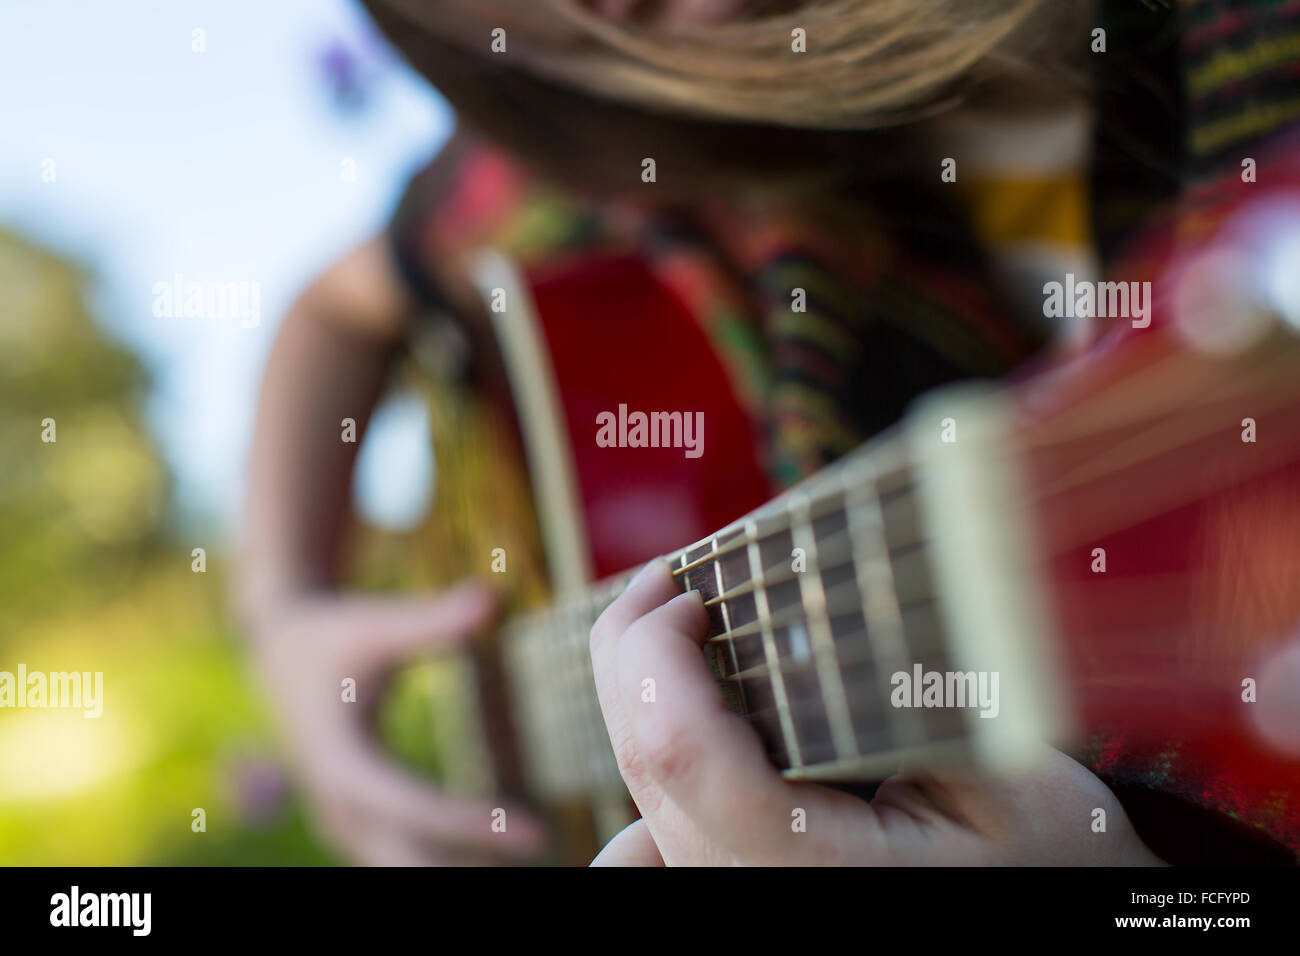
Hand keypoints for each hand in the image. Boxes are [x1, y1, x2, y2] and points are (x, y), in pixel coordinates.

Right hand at [248, 582, 544, 865]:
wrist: (279, 652)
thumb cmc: (334, 634)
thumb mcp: (375, 624)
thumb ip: (431, 620)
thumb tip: (489, 595)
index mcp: (341, 760)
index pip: (411, 806)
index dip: (472, 824)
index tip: (535, 833)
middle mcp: (338, 803)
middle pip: (407, 860)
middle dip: (468, 871)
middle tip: (542, 861)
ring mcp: (344, 820)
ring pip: (405, 868)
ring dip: (464, 872)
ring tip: (535, 867)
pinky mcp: (357, 822)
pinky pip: (406, 859)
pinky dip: (451, 865)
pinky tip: (506, 867)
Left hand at [588, 561, 1163, 865]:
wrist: (1060, 909)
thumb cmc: (1050, 857)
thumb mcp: (1010, 775)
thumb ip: (920, 701)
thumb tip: (837, 603)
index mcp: (808, 867)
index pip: (682, 751)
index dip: (659, 658)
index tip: (690, 591)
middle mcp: (750, 887)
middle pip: (643, 758)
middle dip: (632, 652)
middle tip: (662, 578)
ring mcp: (733, 889)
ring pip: (641, 782)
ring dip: (639, 690)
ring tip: (665, 619)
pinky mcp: (739, 880)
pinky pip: (658, 819)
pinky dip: (654, 745)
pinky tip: (674, 698)